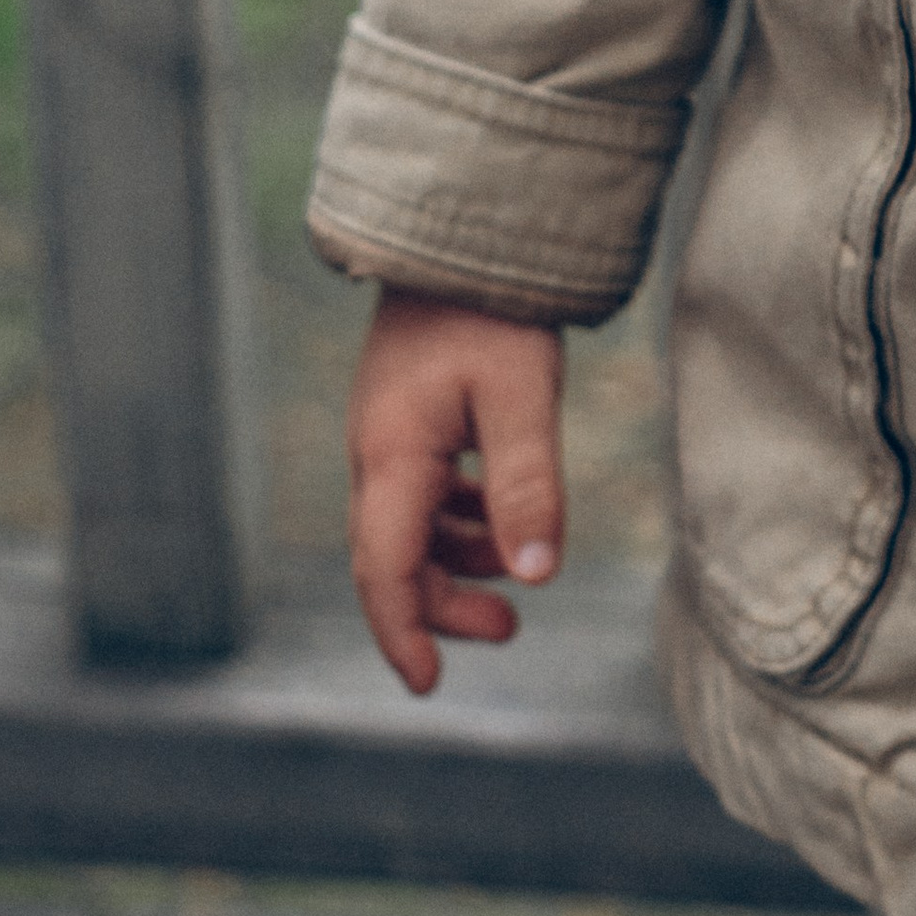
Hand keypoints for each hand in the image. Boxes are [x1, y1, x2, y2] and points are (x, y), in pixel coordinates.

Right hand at [347, 287, 565, 693]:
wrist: (464, 231)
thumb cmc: (493, 310)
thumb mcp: (522, 398)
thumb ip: (527, 487)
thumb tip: (537, 576)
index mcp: (392, 456)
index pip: (384, 571)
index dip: (404, 633)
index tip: (430, 683)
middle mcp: (377, 452)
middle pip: (392, 558)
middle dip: (439, 606)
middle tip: (506, 629)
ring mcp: (388, 431)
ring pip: (408, 526)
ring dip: (455, 562)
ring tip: (515, 576)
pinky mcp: (408, 413)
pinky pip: (422, 490)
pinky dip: (459, 519)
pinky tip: (500, 517)